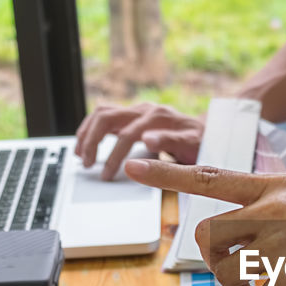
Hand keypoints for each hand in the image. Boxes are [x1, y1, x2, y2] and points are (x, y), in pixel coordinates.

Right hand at [74, 103, 203, 180]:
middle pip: (108, 117)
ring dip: (87, 132)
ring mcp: (138, 110)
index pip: (127, 135)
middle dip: (92, 141)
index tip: (107, 175)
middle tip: (87, 164)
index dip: (114, 157)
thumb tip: (148, 139)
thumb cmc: (200, 141)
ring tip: (80, 154)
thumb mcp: (192, 145)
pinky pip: (106, 115)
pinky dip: (92, 128)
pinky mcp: (133, 115)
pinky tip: (86, 143)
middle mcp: (145, 110)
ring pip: (103, 113)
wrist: (205, 131)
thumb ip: (171, 141)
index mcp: (158, 117)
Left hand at [124, 160, 285, 285]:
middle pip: (208, 236)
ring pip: (228, 272)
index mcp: (282, 187)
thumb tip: (234, 248)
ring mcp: (282, 236)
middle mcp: (277, 204)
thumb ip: (273, 219)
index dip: (169, 173)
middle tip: (247, 284)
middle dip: (218, 266)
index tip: (136, 165)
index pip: (213, 177)